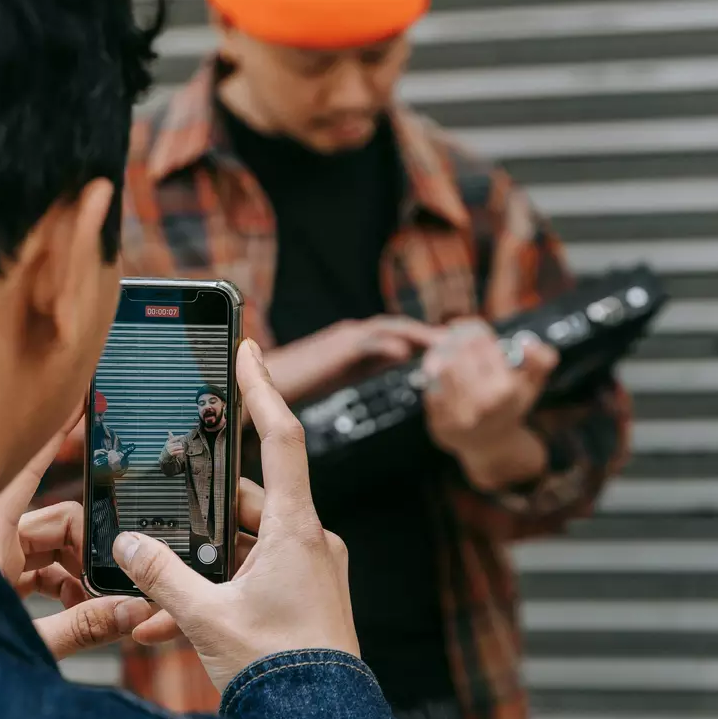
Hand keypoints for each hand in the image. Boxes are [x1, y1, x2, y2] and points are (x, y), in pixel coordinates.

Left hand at [0, 428, 150, 659]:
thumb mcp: (24, 642)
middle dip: (91, 546)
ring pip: (46, 550)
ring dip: (76, 573)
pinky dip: (58, 587)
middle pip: (54, 521)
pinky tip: (78, 613)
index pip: (28, 464)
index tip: (79, 399)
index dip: (55, 430)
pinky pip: (31, 571)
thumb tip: (129, 610)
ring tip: (101, 606)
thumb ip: (82, 626)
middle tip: (119, 575)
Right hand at [112, 340, 356, 693]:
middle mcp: (310, 542)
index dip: (263, 387)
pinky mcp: (304, 602)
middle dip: (196, 516)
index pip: (281, 438)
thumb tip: (129, 546)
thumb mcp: (207, 618)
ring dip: (198, 568)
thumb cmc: (281, 670)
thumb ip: (162, 578)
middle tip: (158, 515)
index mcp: (297, 530)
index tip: (249, 348)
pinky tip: (168, 627)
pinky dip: (214, 594)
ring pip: (242, 548)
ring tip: (152, 600)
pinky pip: (251, 581)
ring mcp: (310, 573)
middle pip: (245, 501)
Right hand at [264, 315, 444, 404]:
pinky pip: (369, 342)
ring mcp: (344, 340)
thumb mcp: (340, 373)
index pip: (394, 332)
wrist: (258, 392)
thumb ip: (368, 363)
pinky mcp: (335, 351)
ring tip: (446, 343)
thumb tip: (399, 353)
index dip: (422, 335)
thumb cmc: (294, 385)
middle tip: (459, 339)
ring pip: (389, 329)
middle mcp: (351, 335)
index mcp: (353, 342)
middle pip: (398, 326)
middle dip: (428, 332)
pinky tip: (409, 353)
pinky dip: (391, 343)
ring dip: (419, 333)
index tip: (447, 342)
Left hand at [422, 319, 556, 490]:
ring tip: (444, 348)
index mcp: (505, 390)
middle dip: (455, 340)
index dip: (473, 329)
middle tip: (452, 332)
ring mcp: (459, 417)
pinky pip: (430, 390)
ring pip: (441, 370)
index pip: (482, 345)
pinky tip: (437, 369)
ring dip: (441, 354)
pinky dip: (432, 376)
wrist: (493, 446)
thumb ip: (541, 361)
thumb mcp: (532, 384)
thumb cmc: (511, 407)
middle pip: (459, 355)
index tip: (467, 325)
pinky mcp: (440, 425)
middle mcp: (482, 404)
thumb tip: (528, 342)